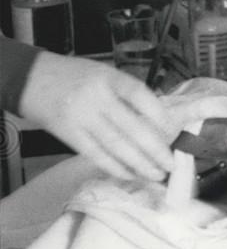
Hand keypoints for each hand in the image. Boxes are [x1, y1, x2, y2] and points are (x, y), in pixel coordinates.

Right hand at [19, 53, 174, 181]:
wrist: (30, 79)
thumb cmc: (74, 76)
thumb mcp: (104, 74)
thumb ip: (126, 94)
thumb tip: (157, 123)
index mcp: (108, 77)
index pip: (139, 95)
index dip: (159, 114)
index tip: (173, 131)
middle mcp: (96, 97)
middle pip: (131, 127)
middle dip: (155, 150)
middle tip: (171, 164)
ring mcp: (81, 117)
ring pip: (116, 146)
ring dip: (139, 164)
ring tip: (156, 174)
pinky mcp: (69, 134)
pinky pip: (96, 155)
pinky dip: (115, 167)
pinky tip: (131, 174)